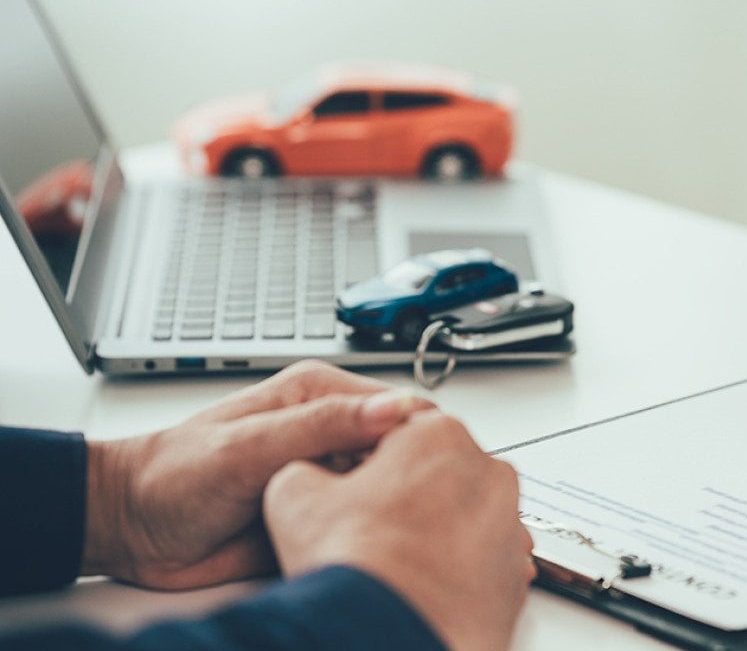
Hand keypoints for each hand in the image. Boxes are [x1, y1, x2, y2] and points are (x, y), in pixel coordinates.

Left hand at [83, 360, 434, 588]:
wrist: (132, 529)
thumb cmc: (172, 474)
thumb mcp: (249, 444)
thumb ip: (321, 425)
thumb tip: (391, 408)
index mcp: (320, 394)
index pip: (398, 407)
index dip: (418, 437)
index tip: (423, 468)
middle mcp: (329, 431)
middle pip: (400, 451)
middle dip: (407, 479)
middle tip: (399, 506)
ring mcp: (326, 474)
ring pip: (385, 492)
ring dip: (387, 510)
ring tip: (374, 527)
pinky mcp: (318, 514)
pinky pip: (359, 526)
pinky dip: (364, 536)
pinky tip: (358, 543)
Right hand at [264, 412, 533, 650]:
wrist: (395, 635)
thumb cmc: (357, 564)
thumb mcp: (294, 494)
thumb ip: (308, 466)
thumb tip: (310, 473)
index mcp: (439, 433)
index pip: (400, 431)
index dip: (367, 462)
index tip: (349, 488)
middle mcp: (489, 471)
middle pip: (438, 473)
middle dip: (408, 495)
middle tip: (369, 529)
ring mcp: (510, 523)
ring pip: (465, 517)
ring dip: (436, 532)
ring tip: (394, 561)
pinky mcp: (516, 571)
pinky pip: (482, 561)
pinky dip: (457, 571)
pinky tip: (422, 584)